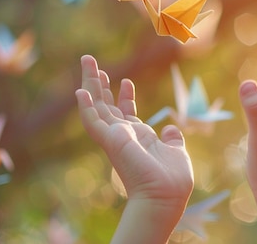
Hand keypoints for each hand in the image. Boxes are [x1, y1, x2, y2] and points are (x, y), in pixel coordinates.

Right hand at [75, 55, 192, 241]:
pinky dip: (86, 106)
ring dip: (90, 83)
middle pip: (106, 104)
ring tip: (87, 61)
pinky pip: (93, 121)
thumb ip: (172, 139)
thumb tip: (171, 128)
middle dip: (99, 82)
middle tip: (91, 61)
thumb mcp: (176, 152)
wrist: (165, 196)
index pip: (126, 112)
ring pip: (96, 106)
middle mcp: (123, 136)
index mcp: (138, 138)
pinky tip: (80, 90)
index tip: (126, 80)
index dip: (124, 96)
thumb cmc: (172, 180)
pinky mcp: (110, 140)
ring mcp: (114, 137)